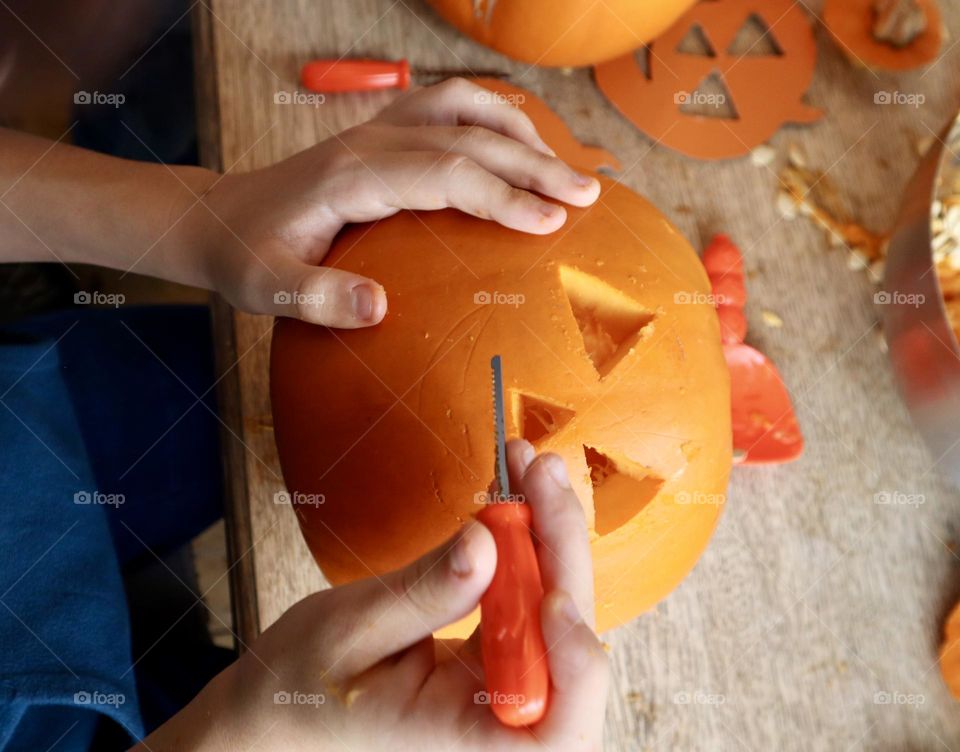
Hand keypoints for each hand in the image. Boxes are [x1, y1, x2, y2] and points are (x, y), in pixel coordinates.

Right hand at [136, 441, 608, 750]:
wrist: (275, 706)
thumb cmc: (298, 689)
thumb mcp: (347, 633)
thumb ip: (422, 595)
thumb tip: (488, 543)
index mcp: (465, 740)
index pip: (555, 728)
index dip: (575, 663)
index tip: (552, 594)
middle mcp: (498, 719)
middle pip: (570, 645)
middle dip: (562, 550)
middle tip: (536, 473)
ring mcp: (501, 684)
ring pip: (559, 611)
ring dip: (551, 535)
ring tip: (528, 470)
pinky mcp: (493, 653)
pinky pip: (530, 598)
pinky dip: (528, 543)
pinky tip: (517, 496)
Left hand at [193, 78, 600, 327]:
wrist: (219, 217)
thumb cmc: (247, 256)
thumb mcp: (268, 288)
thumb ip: (317, 298)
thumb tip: (380, 307)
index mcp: (351, 176)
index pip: (445, 173)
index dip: (501, 194)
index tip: (550, 221)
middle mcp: (371, 141)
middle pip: (469, 136)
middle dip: (534, 164)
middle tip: (588, 194)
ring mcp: (378, 129)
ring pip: (463, 105)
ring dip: (518, 131)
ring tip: (563, 167)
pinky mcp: (382, 132)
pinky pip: (448, 105)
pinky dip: (492, 117)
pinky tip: (515, 146)